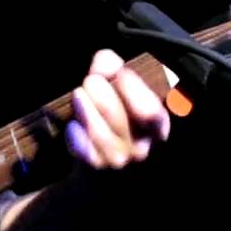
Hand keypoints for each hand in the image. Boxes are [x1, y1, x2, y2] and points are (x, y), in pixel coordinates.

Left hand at [66, 49, 170, 168]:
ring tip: (79, 95)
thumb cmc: (114, 122)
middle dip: (98, 90)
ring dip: (83, 107)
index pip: (150, 110)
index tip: (118, 71)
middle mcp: (141, 146)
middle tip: (91, 81)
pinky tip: (74, 125)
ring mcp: (118, 159)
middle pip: (114, 113)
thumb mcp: (120, 94)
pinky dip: (75, 131)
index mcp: (156, 127)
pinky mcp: (95, 168)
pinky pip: (81, 145)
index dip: (131, 87)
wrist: (104, 171)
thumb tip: (106, 58)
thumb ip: (113, 71)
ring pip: (97, 130)